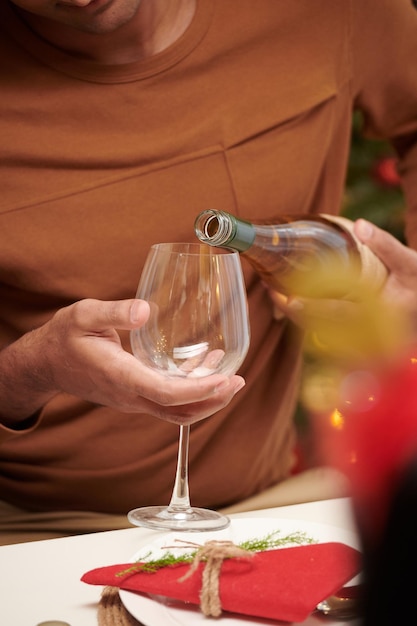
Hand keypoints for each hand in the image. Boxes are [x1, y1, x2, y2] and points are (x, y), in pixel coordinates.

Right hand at [0, 299, 244, 426]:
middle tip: (238, 381)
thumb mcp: (83, 315)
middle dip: (212, 401)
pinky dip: (191, 389)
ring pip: (176, 411)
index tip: (225, 379)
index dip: (199, 390)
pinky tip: (204, 365)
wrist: (45, 364)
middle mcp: (129, 395)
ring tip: (231, 376)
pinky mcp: (135, 394)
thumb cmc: (63, 337)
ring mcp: (132, 398)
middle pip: (178, 411)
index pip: (166, 393)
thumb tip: (146, 310)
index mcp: (120, 376)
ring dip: (206, 399)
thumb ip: (114, 312)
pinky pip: (168, 400)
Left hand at [268, 219, 415, 361]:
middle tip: (272, 291)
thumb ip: (385, 244)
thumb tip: (359, 225)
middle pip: (321, 327)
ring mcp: (357, 336)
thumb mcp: (409, 261)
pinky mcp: (351, 334)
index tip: (289, 300)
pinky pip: (323, 330)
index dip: (312, 308)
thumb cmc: (416, 281)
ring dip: (296, 315)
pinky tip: (291, 300)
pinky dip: (306, 317)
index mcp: (379, 315)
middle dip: (294, 311)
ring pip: (319, 330)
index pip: (340, 314)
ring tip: (275, 293)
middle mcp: (366, 331)